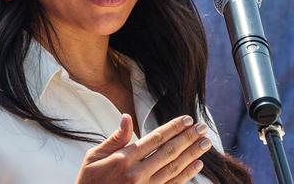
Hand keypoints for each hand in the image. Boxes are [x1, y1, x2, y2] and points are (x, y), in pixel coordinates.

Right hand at [76, 113, 211, 183]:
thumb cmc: (88, 182)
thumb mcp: (93, 157)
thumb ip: (115, 138)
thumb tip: (127, 117)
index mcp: (124, 159)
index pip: (155, 139)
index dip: (173, 128)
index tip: (187, 119)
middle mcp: (136, 173)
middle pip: (169, 151)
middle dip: (188, 138)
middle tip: (203, 128)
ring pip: (174, 168)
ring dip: (192, 154)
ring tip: (205, 143)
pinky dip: (186, 175)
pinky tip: (197, 165)